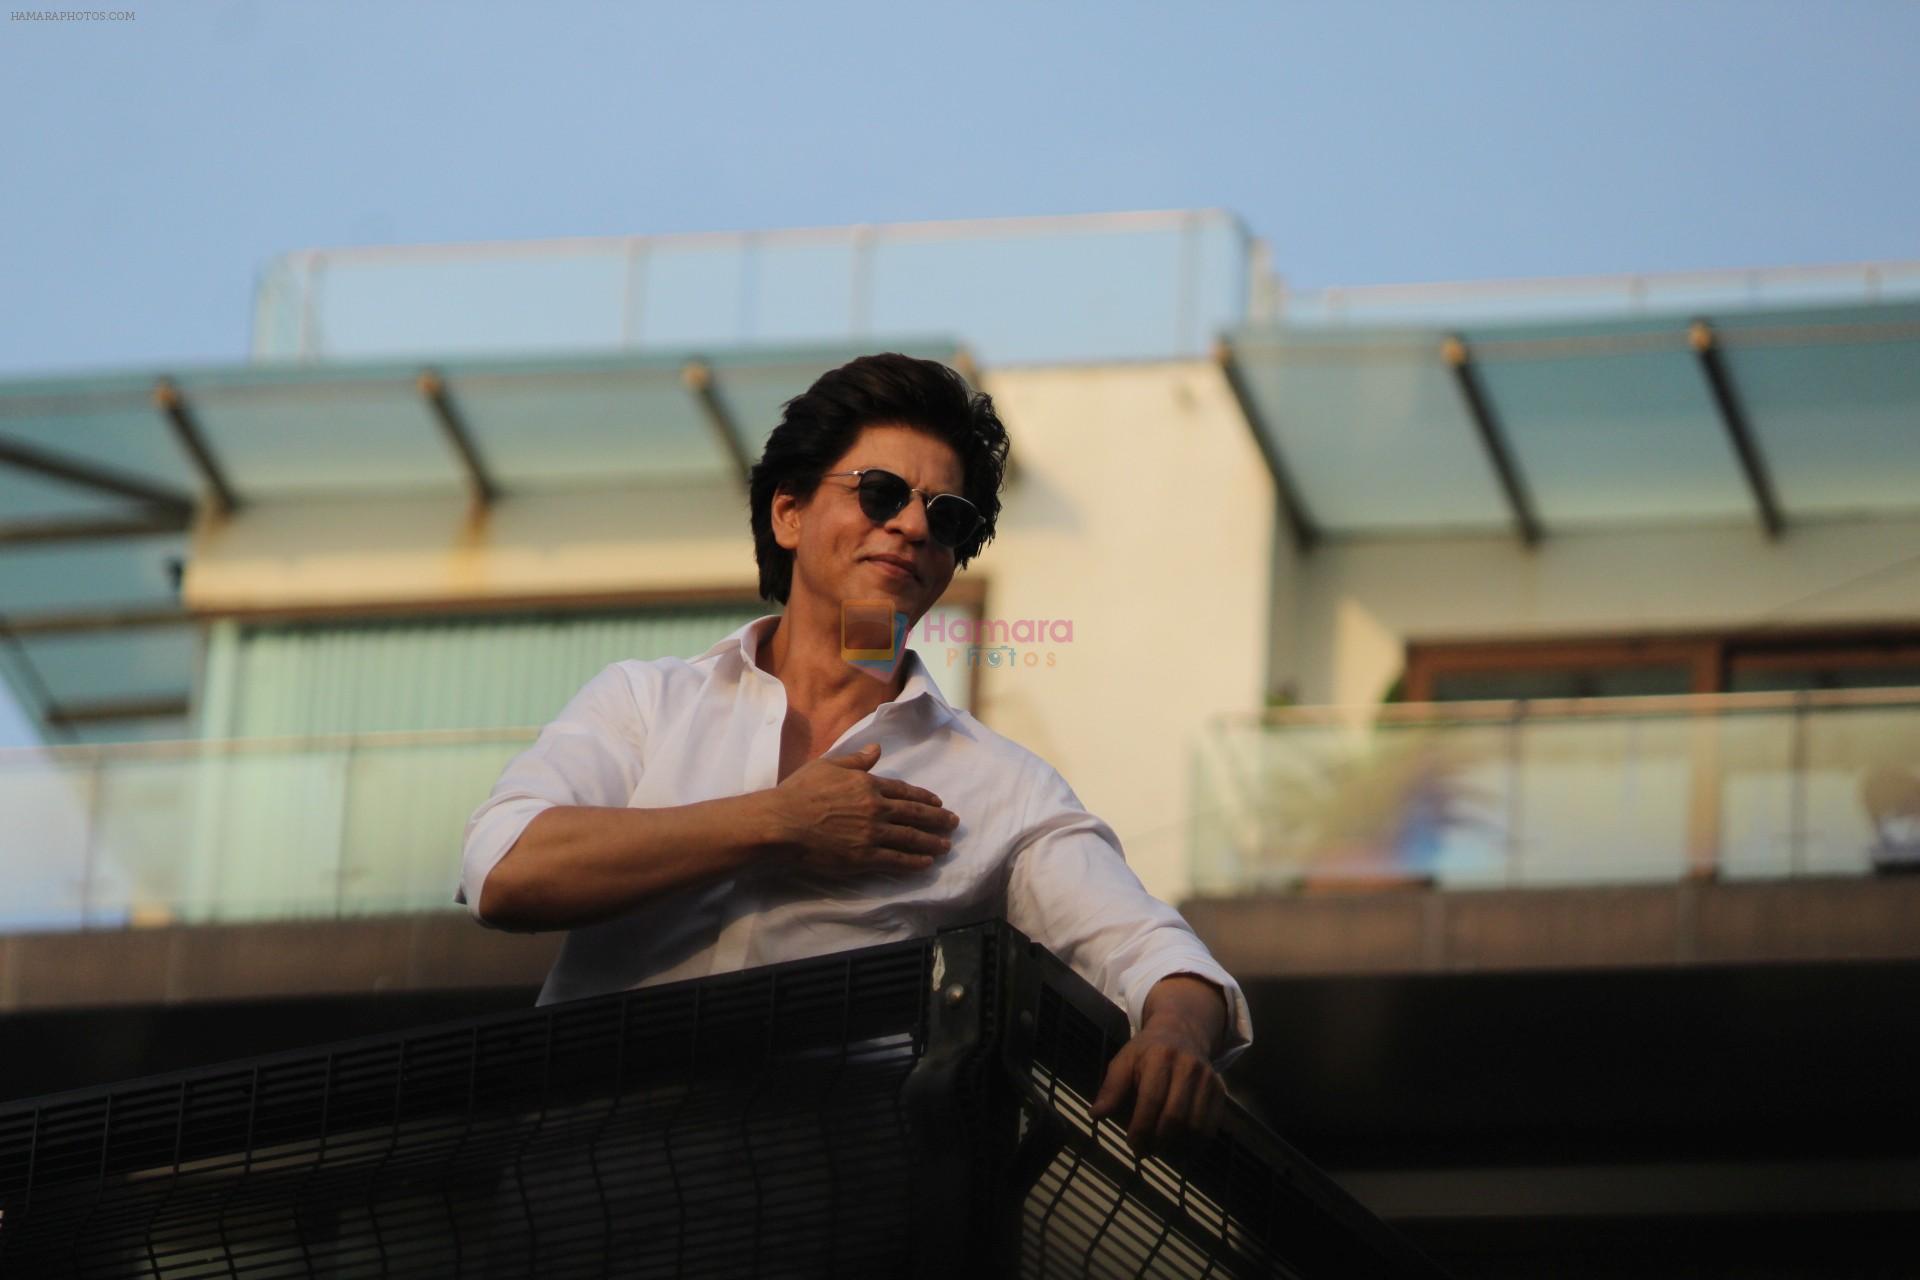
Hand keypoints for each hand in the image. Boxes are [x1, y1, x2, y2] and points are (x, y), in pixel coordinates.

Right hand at [765, 743, 959, 877]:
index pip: (904, 791)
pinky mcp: (864, 857)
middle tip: (954, 823)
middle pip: (914, 814)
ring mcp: (872, 834)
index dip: (924, 797)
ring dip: (932, 842)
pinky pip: (896, 860)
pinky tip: (927, 863)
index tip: (939, 802)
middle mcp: (876, 808)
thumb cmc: (799, 792)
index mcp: (868, 784)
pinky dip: (914, 862)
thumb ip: (856, 760)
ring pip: (910, 838)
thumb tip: (877, 749)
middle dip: (937, 819)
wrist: (782, 823)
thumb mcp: (828, 765)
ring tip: (946, 846)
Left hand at [1089, 979, 1227, 1157]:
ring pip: (1195, 1126)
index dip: (1141, 1129)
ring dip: (1176, 1147)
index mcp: (1159, 1057)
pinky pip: (1210, 1127)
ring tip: (1160, 1150)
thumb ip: (1111, 1088)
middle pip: (1175, 1117)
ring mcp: (1207, 1079)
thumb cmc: (1146, 1051)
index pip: (1151, 1101)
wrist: (1182, 1032)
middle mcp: (1187, 1067)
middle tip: (1144, 1151)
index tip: (1132, 1144)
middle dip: (1157, 1141)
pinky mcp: (1220, 1091)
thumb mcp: (1124, 1061)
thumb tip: (1095, 1115)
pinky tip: (1179, 1148)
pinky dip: (1194, 1145)